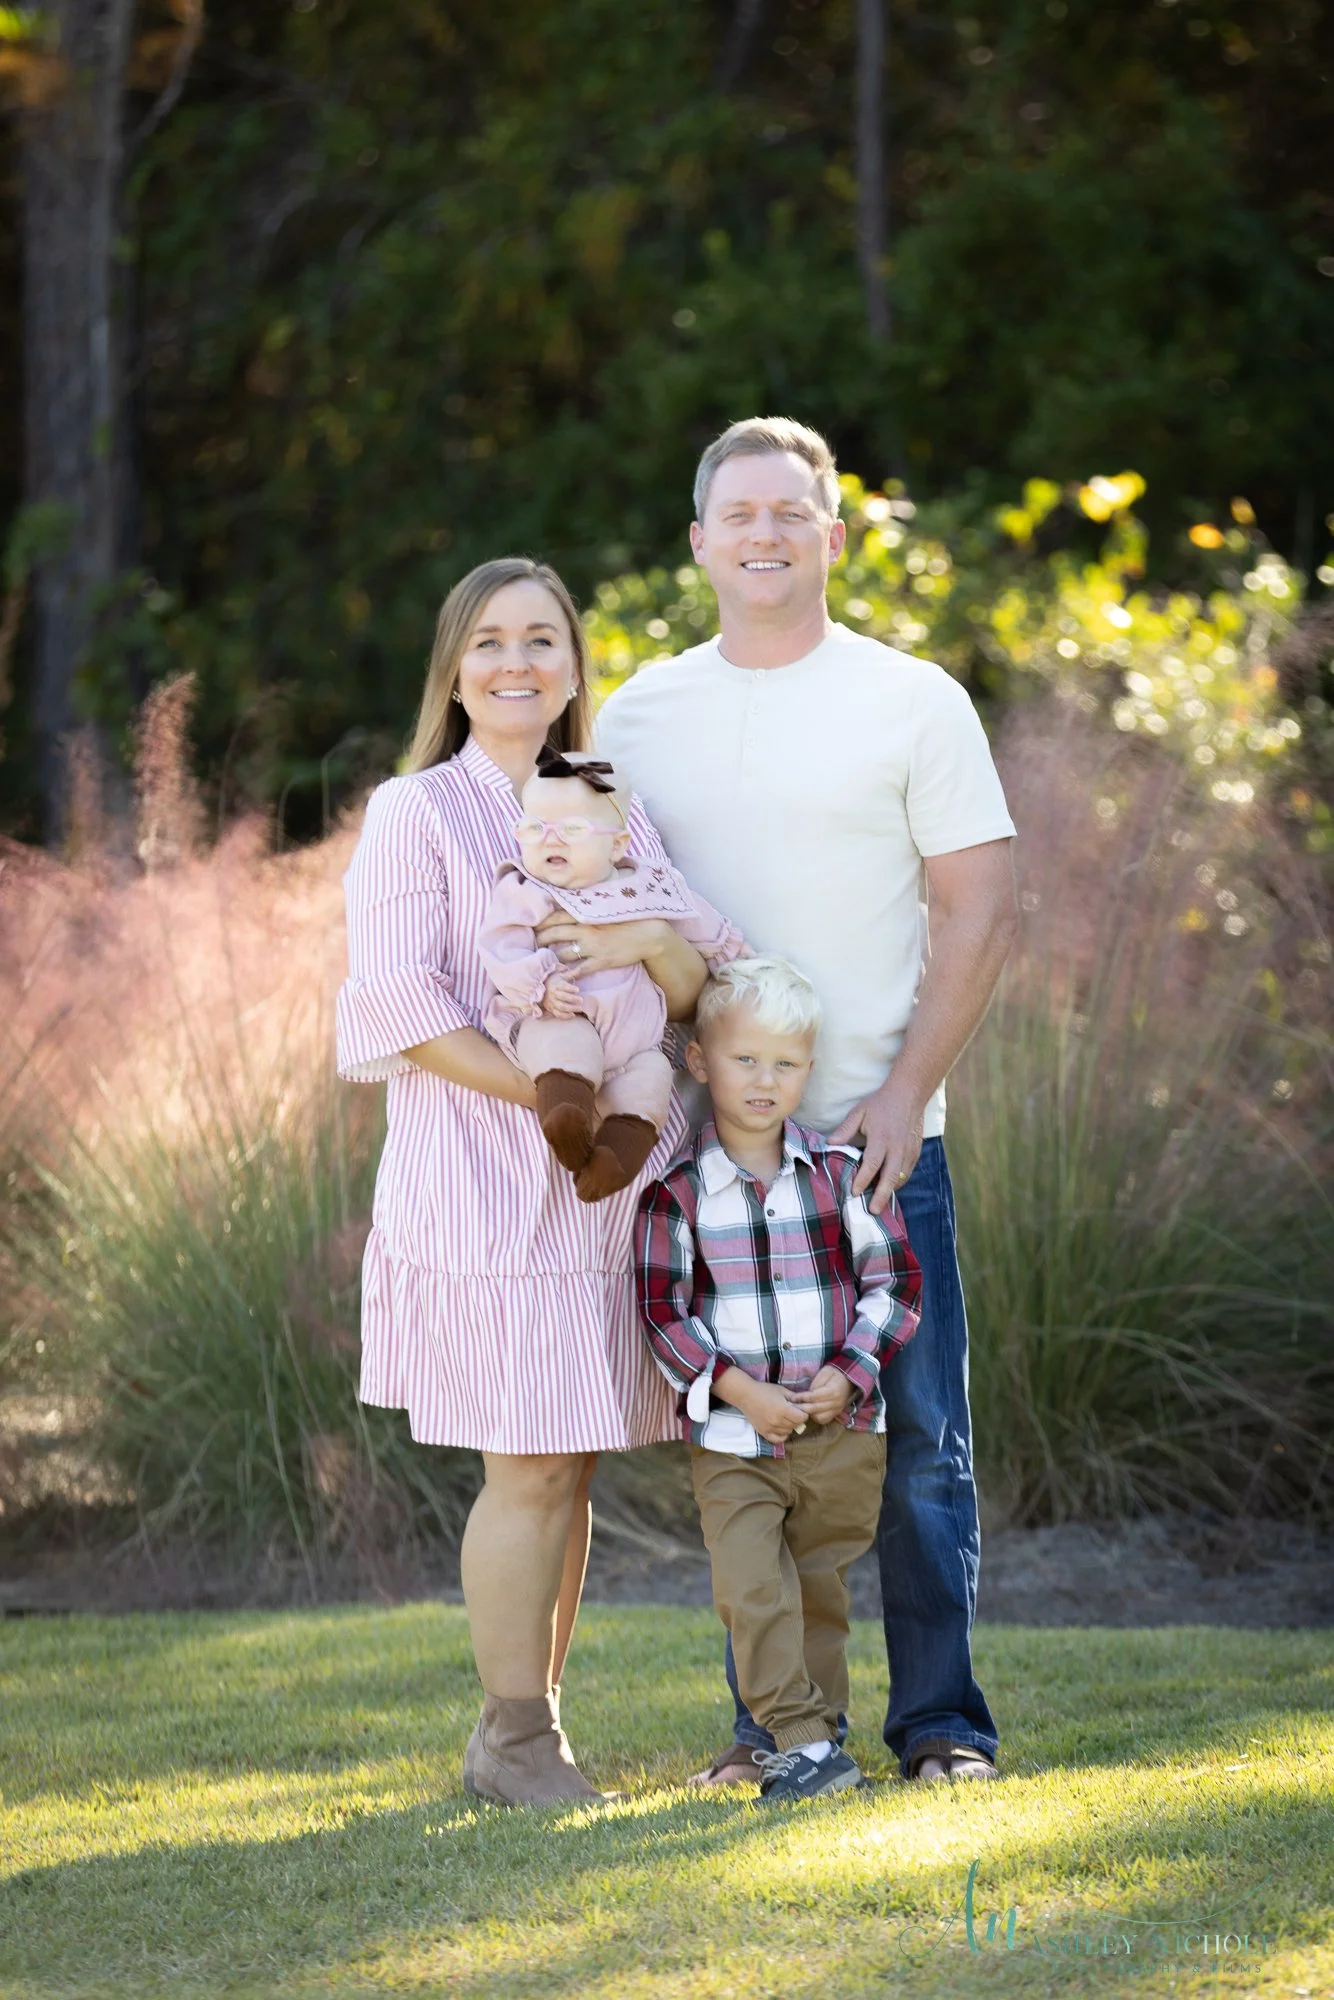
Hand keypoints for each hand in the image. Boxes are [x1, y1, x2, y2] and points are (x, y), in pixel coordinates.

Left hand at [535, 914, 670, 977]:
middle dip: (540, 939)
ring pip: (562, 953)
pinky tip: (559, 978)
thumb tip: (574, 899)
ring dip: (550, 957)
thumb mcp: (608, 904)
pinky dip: (567, 975)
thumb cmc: (630, 916)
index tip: (533, 925)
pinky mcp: (601, 961)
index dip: (541, 921)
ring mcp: (593, 946)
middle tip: (533, 943)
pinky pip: (579, 970)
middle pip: (554, 934)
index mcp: (587, 913)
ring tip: (543, 960)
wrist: (650, 933)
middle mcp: (586, 928)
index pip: (556, 915)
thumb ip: (590, 903)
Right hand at [540, 970, 585, 1018]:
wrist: (540, 988)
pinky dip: (565, 1016)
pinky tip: (573, 1015)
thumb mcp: (561, 976)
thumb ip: (571, 973)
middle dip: (572, 999)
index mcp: (556, 985)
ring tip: (580, 1009)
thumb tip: (580, 969)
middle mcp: (553, 994)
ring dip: (571, 1008)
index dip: (570, 988)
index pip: (563, 986)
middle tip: (581, 1000)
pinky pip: (558, 1014)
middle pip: (562, 997)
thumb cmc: (554, 981)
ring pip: (561, 1007)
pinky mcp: (551, 1009)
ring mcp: (552, 1002)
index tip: (578, 989)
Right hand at [715, 1368, 808, 1445]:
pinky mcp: (763, 1433)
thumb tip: (806, 1404)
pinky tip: (781, 1428)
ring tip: (784, 1418)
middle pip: (795, 1425)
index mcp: (783, 1410)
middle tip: (792, 1413)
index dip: (803, 1414)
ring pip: (788, 1432)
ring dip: (789, 1426)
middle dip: (797, 1419)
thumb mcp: (782, 1390)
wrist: (745, 1395)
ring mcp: (770, 1428)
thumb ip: (795, 1398)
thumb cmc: (764, 1390)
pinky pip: (778, 1439)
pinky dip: (782, 1435)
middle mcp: (777, 1421)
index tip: (800, 1410)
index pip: (801, 1418)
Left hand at [792, 1365, 852, 1425]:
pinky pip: (823, 1420)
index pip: (814, 1397)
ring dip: (808, 1413)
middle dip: (802, 1407)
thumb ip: (816, 1383)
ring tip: (800, 1408)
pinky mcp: (836, 1414)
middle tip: (792, 1405)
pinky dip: (815, 1417)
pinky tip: (810, 1411)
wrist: (848, 1379)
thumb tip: (807, 1394)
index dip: (802, 1397)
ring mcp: (837, 1410)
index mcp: (833, 1391)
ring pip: (819, 1417)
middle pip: (815, 1408)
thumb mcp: (825, 1372)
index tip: (793, 1397)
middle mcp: (836, 1403)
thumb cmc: (834, 1374)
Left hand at [830, 1079, 924, 1213]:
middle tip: (872, 1210)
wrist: (909, 1094)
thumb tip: (829, 1144)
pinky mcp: (915, 1152)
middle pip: (890, 1176)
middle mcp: (897, 1146)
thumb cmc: (880, 1104)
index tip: (853, 1191)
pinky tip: (889, 1188)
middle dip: (881, 1195)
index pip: (872, 1163)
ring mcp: (908, 1150)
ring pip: (901, 1177)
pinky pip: (907, 1172)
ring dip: (890, 1191)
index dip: (863, 1179)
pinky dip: (898, 1182)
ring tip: (879, 1204)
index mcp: (881, 1137)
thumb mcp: (859, 1112)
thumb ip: (845, 1129)